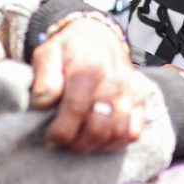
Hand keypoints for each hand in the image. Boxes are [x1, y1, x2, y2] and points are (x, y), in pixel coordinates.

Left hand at [30, 17, 145, 153]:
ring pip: (117, 133)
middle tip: (62, 143)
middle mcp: (114, 81)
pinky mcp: (140, 100)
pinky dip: (116, 143)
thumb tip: (43, 104)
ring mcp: (130, 92)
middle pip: (98, 127)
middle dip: (77, 144)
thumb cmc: (69, 51)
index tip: (50, 139)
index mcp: (88, 68)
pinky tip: (98, 140)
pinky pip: (133, 133)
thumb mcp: (48, 54)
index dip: (61, 132)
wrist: (98, 37)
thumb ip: (44, 79)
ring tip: (79, 142)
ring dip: (95, 146)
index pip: (76, 108)